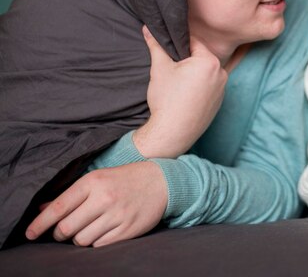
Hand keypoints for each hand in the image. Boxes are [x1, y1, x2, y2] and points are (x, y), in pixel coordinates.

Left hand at [25, 162, 166, 246]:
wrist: (161, 182)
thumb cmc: (125, 179)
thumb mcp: (97, 178)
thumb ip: (70, 195)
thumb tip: (42, 210)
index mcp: (93, 183)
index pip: (58, 208)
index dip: (40, 224)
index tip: (29, 234)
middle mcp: (104, 199)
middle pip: (67, 228)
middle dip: (60, 233)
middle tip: (64, 231)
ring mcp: (117, 215)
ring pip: (82, 239)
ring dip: (79, 237)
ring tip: (88, 227)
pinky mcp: (127, 230)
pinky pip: (99, 245)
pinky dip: (96, 241)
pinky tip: (103, 230)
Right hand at [134, 26, 227, 157]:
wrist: (172, 132)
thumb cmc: (166, 99)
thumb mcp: (160, 68)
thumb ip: (156, 45)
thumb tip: (148, 28)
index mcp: (210, 61)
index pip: (194, 42)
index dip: (179, 43)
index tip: (168, 48)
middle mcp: (222, 73)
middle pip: (201, 57)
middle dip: (187, 59)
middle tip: (171, 67)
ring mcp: (223, 89)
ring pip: (206, 72)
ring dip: (194, 72)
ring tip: (177, 82)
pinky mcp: (219, 102)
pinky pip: (209, 86)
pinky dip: (199, 86)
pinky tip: (185, 93)